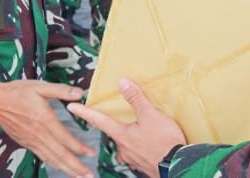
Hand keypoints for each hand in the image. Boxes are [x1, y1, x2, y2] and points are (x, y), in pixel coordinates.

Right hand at [0, 80, 93, 177]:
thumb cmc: (17, 92)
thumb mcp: (40, 86)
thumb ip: (61, 90)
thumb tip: (80, 92)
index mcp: (44, 120)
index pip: (65, 138)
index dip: (79, 148)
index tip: (91, 154)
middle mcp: (39, 134)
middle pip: (60, 154)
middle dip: (76, 167)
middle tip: (89, 175)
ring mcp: (32, 141)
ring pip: (52, 159)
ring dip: (67, 169)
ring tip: (79, 176)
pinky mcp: (27, 144)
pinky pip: (43, 157)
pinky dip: (54, 164)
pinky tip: (62, 168)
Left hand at [68, 78, 185, 177]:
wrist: (179, 166)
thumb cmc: (164, 142)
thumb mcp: (151, 115)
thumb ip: (136, 99)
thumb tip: (122, 82)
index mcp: (122, 135)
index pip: (99, 120)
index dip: (84, 112)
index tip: (71, 107)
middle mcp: (123, 149)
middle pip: (114, 133)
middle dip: (116, 125)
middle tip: (120, 117)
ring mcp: (132, 159)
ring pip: (126, 145)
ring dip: (130, 137)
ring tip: (140, 130)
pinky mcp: (144, 165)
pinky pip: (137, 153)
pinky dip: (140, 146)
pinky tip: (149, 144)